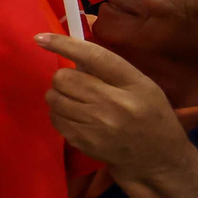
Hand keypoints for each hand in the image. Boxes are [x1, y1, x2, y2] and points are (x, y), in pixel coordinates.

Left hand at [37, 32, 197, 197]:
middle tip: (76, 85)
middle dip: (64, 78)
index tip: (41, 38)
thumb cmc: (150, 115)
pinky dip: (59, 114)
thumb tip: (71, 52)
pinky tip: (76, 117)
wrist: (156, 159)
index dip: (64, 45)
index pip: (94, 58)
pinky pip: (55, 118)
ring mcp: (98, 126)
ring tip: (76, 101)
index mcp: (134, 84)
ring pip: (54, 98)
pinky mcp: (84, 142)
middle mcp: (115, 104)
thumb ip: (111, 70)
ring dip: (58, 96)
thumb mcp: (143, 86)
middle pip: (65, 79)